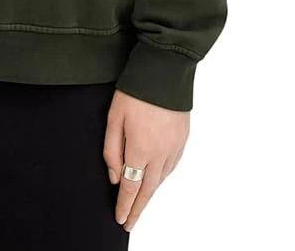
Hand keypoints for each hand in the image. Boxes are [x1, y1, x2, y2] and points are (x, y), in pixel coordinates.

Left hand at [103, 88, 188, 231]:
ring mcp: (174, 147)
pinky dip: (163, 177)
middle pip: (148, 190)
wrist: (164, 71)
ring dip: (151, 194)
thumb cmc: (135, 91)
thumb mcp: (114, 118)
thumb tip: (114, 176)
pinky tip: (157, 179)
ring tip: (140, 204)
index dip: (125, 205)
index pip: (131, 186)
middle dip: (138, 208)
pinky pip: (172, 166)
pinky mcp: (183, 138)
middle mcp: (160, 153)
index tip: (120, 219)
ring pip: (161, 179)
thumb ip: (111, 149)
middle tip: (130, 222)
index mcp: (140, 149)